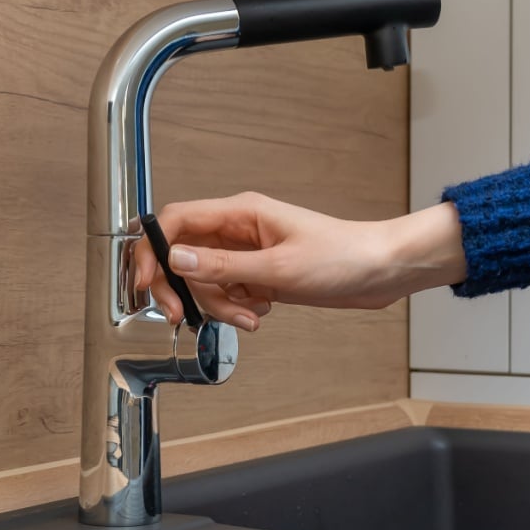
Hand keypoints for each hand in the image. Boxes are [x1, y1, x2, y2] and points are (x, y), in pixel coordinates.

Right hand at [133, 192, 466, 330]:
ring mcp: (249, 253)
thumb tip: (176, 259)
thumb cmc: (343, 257)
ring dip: (218, 304)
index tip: (148, 282)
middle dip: (183, 288)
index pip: (176, 221)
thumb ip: (223, 265)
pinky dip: (236, 308)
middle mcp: (239, 230)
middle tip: (184, 315)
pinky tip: (261, 313)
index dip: (153, 250)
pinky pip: (228, 292)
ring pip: (206, 280)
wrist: (381, 271)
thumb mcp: (278, 268)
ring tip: (250, 317)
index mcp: (240, 212)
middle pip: (183, 255)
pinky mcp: (260, 275)